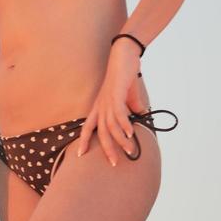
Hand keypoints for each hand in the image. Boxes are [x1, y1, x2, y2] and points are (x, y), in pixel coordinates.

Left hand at [75, 41, 144, 165]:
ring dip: (120, 140)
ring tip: (130, 151)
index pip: (88, 127)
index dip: (83, 140)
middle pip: (100, 132)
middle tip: (113, 163)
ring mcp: (107, 101)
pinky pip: (118, 114)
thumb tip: (140, 116)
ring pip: (111, 126)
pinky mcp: (115, 95)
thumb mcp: (129, 96)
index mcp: (100, 107)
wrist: (124, 57)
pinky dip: (124, 125)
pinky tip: (130, 134)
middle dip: (106, 148)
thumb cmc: (125, 77)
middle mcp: (100, 106)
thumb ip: (133, 108)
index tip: (80, 154)